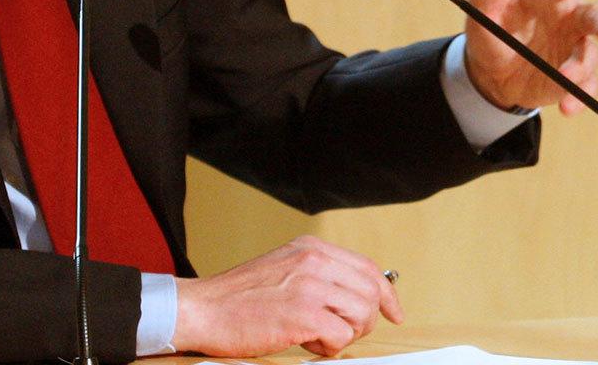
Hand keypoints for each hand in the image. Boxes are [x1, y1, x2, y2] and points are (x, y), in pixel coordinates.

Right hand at [171, 235, 401, 356]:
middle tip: (342, 332)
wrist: (203, 309)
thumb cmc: (239, 297)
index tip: (394, 312)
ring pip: (361, 314)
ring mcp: (310, 287)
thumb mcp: (284, 267)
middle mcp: (315, 261)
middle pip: (370, 292)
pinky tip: (307, 344)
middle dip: (365, 320)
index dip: (387, 294)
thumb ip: (318, 273)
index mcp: (312, 248)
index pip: (368, 267)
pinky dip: (330, 348)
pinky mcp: (303, 315)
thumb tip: (353, 293)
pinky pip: (341, 336)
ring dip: (347, 334)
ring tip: (319, 337)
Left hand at [462, 0, 597, 114]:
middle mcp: (568, 19)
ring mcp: (573, 48)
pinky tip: (567, 107)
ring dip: (580, 68)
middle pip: (594, 16)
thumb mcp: (481, 7)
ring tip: (566, 79)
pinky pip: (584, 87)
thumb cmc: (490, 27)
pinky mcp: (573, 78)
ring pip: (589, 55)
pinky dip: (578, 97)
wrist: (492, 72)